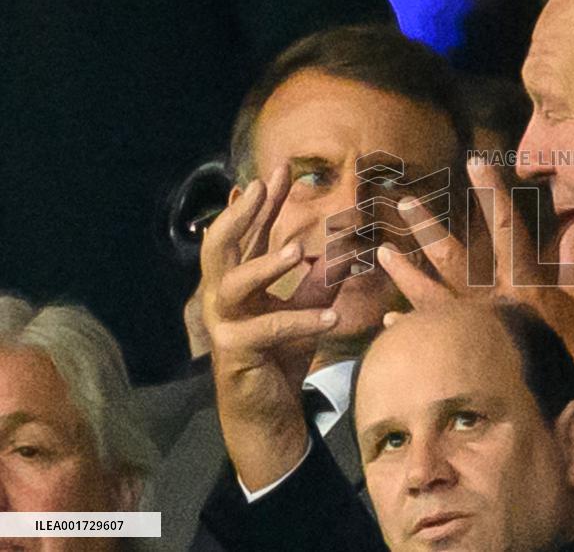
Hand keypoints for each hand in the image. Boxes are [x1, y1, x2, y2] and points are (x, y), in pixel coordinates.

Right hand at [200, 166, 338, 489]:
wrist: (270, 416)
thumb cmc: (282, 360)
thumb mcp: (307, 313)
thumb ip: (317, 282)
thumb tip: (341, 246)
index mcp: (241, 283)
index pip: (249, 234)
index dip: (264, 202)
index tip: (283, 170)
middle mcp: (224, 298)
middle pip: (221, 246)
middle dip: (243, 213)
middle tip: (263, 185)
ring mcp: (224, 324)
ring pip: (233, 283)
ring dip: (266, 263)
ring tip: (300, 249)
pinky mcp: (236, 352)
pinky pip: (268, 329)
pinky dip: (301, 321)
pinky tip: (332, 320)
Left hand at [378, 158, 573, 381]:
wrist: (567, 404)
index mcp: (523, 283)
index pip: (506, 227)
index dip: (492, 193)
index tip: (476, 162)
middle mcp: (491, 300)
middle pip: (453, 256)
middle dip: (428, 227)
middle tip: (403, 203)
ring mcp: (471, 327)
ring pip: (429, 293)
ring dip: (404, 272)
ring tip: (382, 253)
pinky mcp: (462, 353)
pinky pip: (429, 336)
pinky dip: (409, 328)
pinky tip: (389, 321)